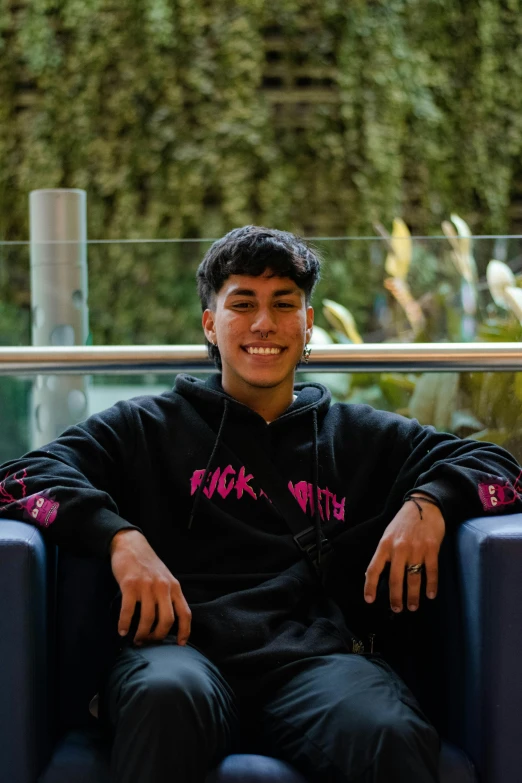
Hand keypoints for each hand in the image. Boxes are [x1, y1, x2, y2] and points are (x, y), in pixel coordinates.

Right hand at [110, 529, 190, 645]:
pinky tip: (122, 631)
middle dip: (158, 636)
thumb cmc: (148, 564)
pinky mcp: (130, 585)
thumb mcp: (165, 578)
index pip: (185, 613)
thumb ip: (168, 595)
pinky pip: (128, 611)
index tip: (179, 644)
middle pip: (167, 620)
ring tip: (136, 639)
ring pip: (148, 619)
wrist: (131, 545)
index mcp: (174, 586)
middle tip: (149, 641)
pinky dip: (125, 624)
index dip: (184, 631)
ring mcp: (147, 586)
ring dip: (141, 634)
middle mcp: (163, 587)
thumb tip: (168, 621)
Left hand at [363, 496, 444, 611]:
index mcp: (385, 545)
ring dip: (413, 596)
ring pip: (413, 579)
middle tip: (397, 609)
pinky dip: (431, 585)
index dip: (370, 586)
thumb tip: (377, 574)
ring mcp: (416, 549)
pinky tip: (430, 595)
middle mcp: (399, 549)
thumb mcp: (388, 534)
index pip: (374, 569)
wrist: (424, 505)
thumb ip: (384, 552)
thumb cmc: (404, 521)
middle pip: (395, 579)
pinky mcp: (431, 549)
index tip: (369, 600)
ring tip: (412, 606)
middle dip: (395, 598)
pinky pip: (431, 571)